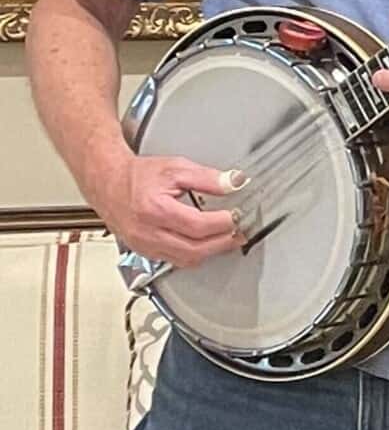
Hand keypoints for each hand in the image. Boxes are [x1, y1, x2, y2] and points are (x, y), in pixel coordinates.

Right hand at [104, 153, 246, 268]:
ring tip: (226, 237)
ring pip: (186, 260)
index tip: (238, 216)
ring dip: (210, 251)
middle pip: (194, 249)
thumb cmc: (137, 175)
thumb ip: (207, 178)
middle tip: (240, 232)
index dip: (223, 223)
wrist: (107, 181)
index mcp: (154, 209)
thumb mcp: (175, 168)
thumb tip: (234, 183)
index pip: (198, 225)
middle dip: (222, 242)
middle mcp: (147, 232)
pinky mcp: (144, 251)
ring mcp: (144, 245)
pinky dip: (194, 254)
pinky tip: (205, 243)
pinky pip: (175, 261)